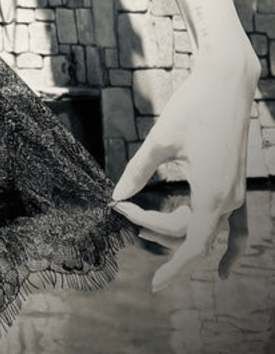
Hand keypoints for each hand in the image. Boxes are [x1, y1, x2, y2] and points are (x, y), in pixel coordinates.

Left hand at [111, 43, 258, 289]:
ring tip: (143, 230)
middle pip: (190, 234)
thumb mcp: (160, 140)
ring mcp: (237, 194)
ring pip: (206, 229)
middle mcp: (229, 200)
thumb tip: (115, 195)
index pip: (188, 244)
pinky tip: (225, 269)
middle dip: (154, 228)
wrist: (227, 83)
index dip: (164, 257)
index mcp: (212, 195)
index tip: (142, 266)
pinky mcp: (238, 185)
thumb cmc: (193, 107)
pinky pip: (238, 228)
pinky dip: (231, 249)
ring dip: (178, 234)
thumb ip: (138, 170)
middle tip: (122, 208)